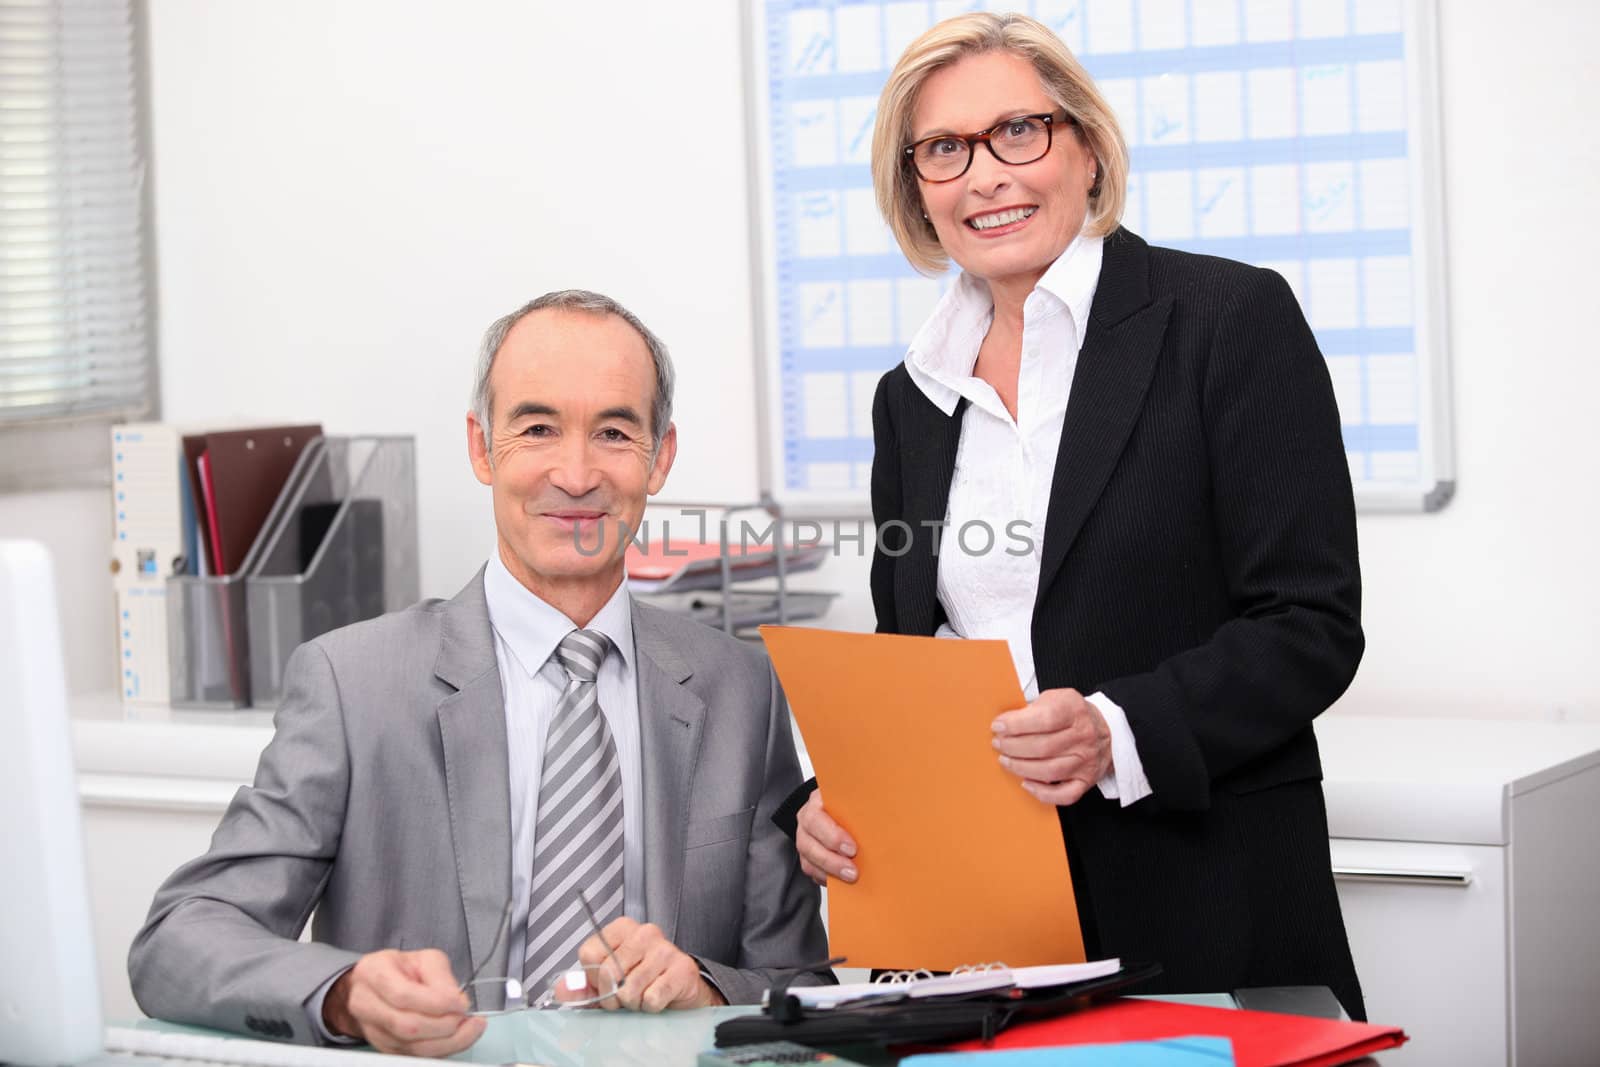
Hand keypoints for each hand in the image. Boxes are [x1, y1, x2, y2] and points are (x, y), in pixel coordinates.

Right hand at [322, 948, 483, 1055]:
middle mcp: (366, 1004)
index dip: (437, 1003)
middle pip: (407, 1026)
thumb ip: (441, 976)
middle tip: (466, 1017)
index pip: (404, 995)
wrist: (375, 986)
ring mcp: (372, 1029)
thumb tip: (457, 1001)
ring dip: (447, 1041)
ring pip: (411, 1047)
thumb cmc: (401, 970)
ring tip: (468, 1028)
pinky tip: (456, 1038)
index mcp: (374, 972)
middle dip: (444, 1025)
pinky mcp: (384, 1048)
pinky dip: (441, 1050)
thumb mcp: (424, 959)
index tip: (460, 1004)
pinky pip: (415, 1056)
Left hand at [577, 917, 725, 1012]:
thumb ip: (580, 988)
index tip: (603, 984)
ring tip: (642, 996)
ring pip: (630, 989)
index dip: (592, 978)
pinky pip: (652, 998)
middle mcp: (644, 933)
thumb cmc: (640, 983)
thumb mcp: (606, 984)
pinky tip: (658, 998)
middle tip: (623, 997)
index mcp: (621, 929)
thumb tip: (561, 988)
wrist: (680, 991)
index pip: (590, 953)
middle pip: (608, 972)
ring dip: (634, 1003)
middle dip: (612, 996)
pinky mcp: (682, 968)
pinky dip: (651, 1007)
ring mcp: (665, 949)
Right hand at [795, 789, 857, 885]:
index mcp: (818, 801)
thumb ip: (866, 807)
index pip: (816, 818)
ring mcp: (805, 838)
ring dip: (829, 871)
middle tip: (852, 871)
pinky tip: (842, 881)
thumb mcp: (858, 797)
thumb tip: (887, 820)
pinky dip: (826, 878)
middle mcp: (807, 820)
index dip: (833, 836)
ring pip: (808, 860)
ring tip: (850, 878)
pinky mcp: (807, 855)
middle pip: (809, 843)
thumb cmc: (851, 802)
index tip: (852, 849)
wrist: (844, 806)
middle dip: (832, 860)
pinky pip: (811, 870)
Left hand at [991, 687, 1111, 806]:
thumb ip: (1032, 708)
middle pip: (1043, 747)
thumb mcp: (1055, 699)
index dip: (1017, 724)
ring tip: (1005, 760)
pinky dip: (1043, 793)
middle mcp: (1083, 737)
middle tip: (998, 744)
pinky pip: (1065, 795)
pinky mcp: (1086, 781)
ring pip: (1049, 772)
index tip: (998, 726)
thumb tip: (1004, 724)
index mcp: (1074, 711)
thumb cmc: (1072, 714)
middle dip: (1013, 747)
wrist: (1107, 730)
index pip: (1044, 719)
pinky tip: (1026, 783)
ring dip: (1021, 768)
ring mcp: (1086, 761)